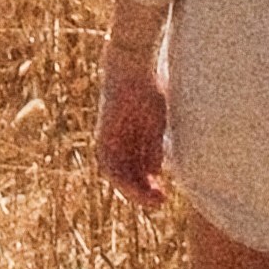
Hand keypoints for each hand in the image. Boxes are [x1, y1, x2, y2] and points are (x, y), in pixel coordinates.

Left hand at [93, 31, 174, 209]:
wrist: (131, 65)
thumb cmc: (148, 88)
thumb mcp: (155, 123)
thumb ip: (153, 146)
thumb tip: (156, 171)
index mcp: (132, 139)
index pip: (138, 171)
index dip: (150, 186)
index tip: (165, 196)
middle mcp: (118, 143)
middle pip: (128, 176)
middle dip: (143, 192)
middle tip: (161, 203)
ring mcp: (109, 139)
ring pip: (117, 175)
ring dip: (132, 191)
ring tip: (153, 200)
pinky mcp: (103, 135)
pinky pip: (108, 163)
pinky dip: (121, 177)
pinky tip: (137, 186)